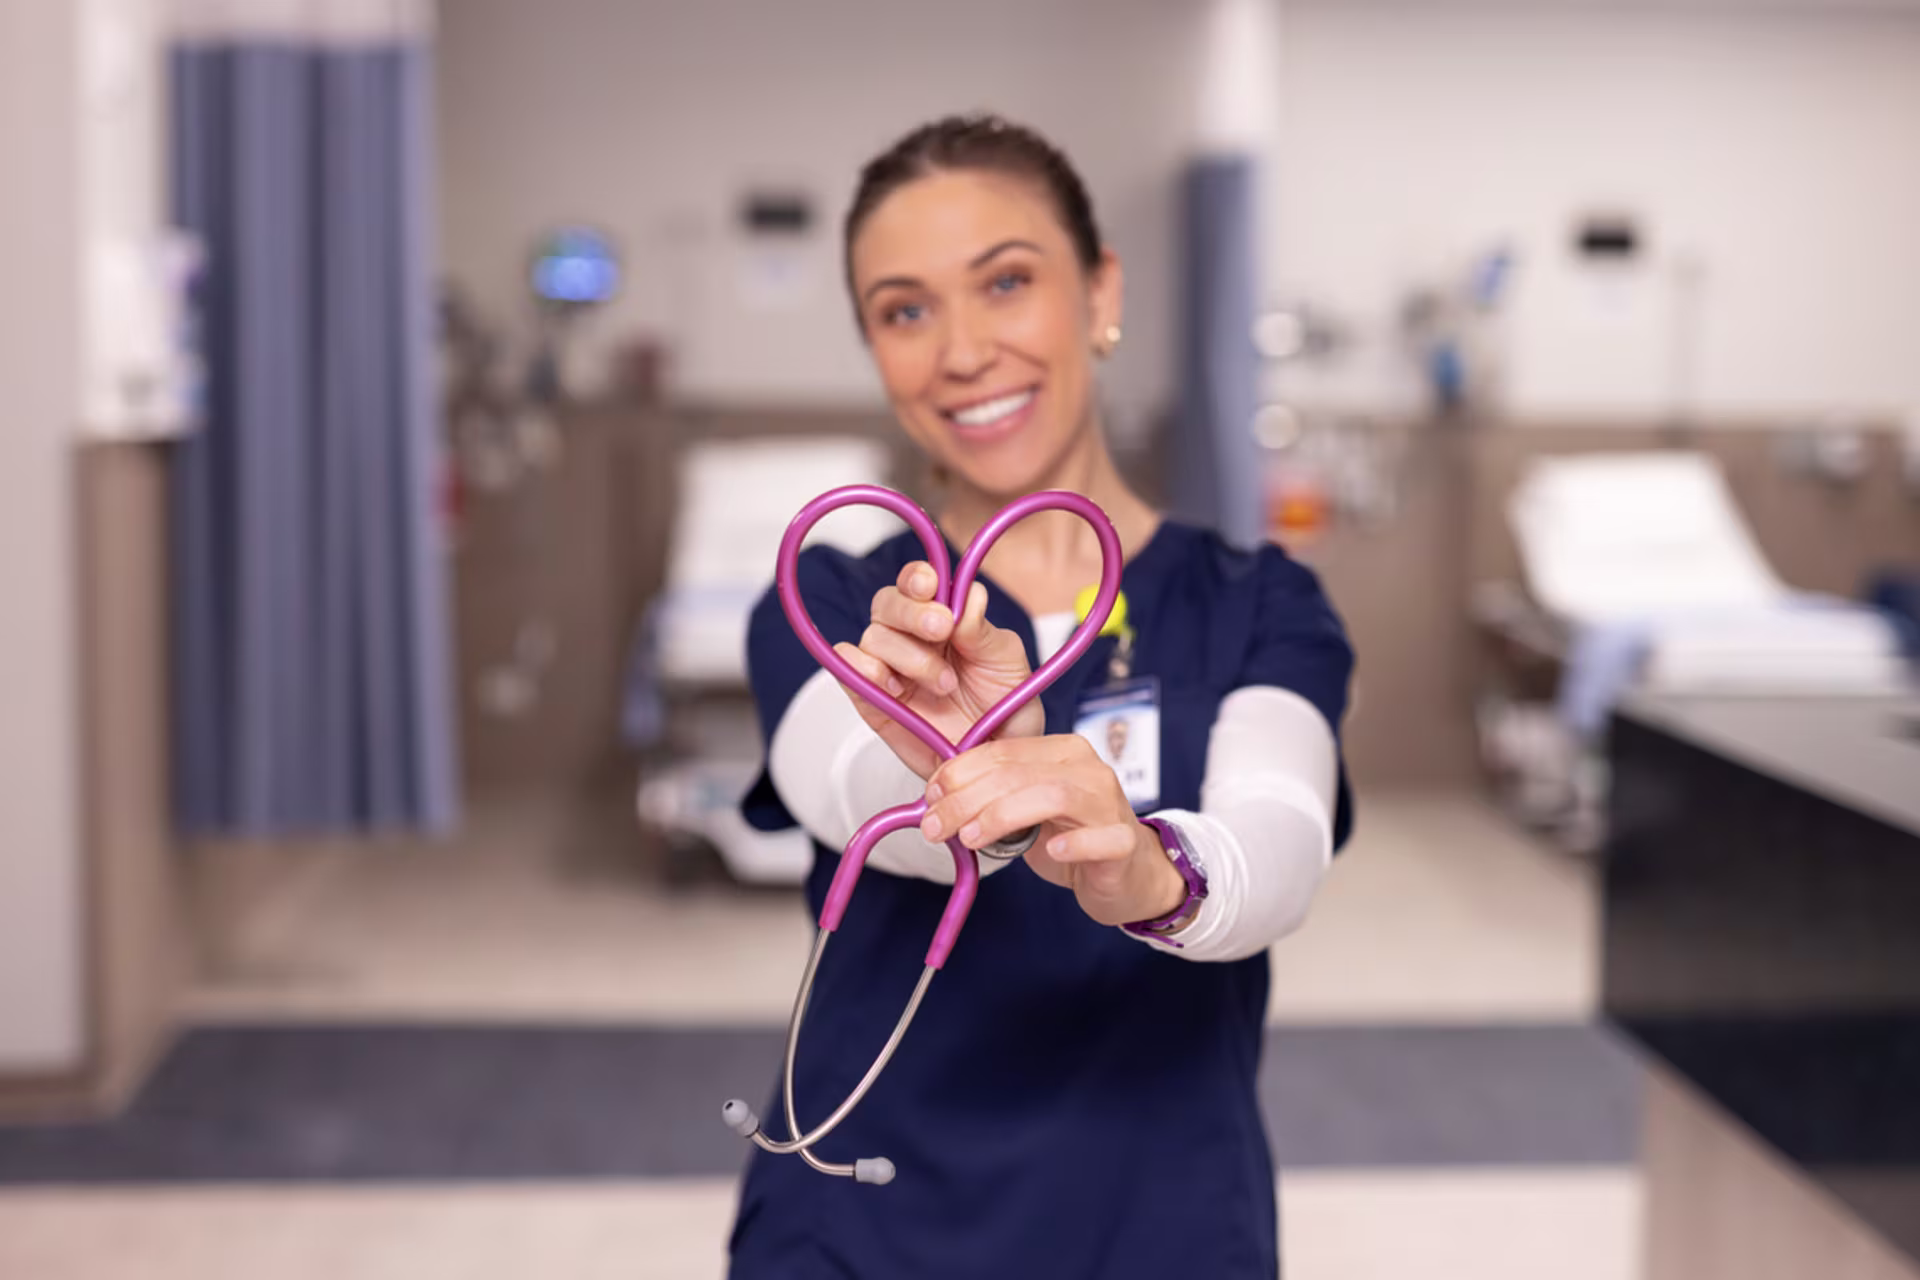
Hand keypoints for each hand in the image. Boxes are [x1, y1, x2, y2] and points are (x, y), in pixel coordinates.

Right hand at [831, 561, 1042, 779]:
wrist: (994, 764)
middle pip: (887, 602)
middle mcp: (911, 638)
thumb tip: (969, 596)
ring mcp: (889, 668)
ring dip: (908, 656)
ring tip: (944, 685)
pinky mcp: (871, 700)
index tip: (932, 587)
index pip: (918, 583)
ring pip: (872, 637)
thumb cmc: (1005, 710)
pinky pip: (846, 670)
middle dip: (912, 612)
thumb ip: (984, 631)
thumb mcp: (1007, 664)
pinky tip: (894, 686)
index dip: (917, 578)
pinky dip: (862, 669)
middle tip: (943, 630)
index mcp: (944, 618)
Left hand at [919, 735, 1187, 927]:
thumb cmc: (1070, 837)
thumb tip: (935, 796)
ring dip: (1001, 816)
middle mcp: (1086, 768)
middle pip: (1017, 774)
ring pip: (1051, 796)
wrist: (1126, 874)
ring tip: (969, 839)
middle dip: (966, 800)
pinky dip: (1073, 843)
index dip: (959, 772)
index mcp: (1060, 751)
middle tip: (935, 828)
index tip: (929, 797)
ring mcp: (1108, 803)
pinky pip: (1099, 837)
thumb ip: (990, 797)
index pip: (1002, 752)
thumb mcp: (1024, 811)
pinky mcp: (1123, 842)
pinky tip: (1052, 852)